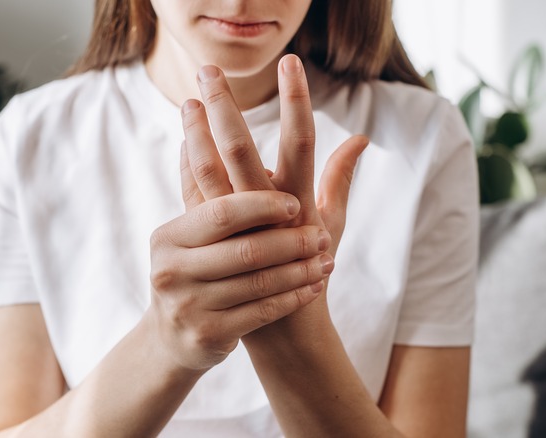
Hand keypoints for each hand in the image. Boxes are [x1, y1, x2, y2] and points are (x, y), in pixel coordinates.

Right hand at [146, 190, 331, 370]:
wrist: (175, 336)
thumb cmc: (195, 269)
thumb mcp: (195, 228)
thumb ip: (204, 173)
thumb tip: (194, 102)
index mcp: (172, 234)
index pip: (222, 212)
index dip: (261, 206)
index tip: (296, 202)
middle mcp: (173, 268)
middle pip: (245, 248)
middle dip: (289, 241)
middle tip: (321, 235)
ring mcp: (188, 305)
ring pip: (259, 282)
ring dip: (299, 270)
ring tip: (326, 260)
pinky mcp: (207, 334)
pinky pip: (262, 312)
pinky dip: (292, 297)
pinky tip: (314, 287)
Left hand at [181, 55, 368, 257]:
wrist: (282, 326)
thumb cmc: (311, 270)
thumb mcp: (333, 222)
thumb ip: (341, 177)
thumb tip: (361, 137)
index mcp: (300, 202)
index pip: (301, 140)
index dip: (297, 101)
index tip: (291, 64)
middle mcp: (267, 212)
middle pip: (240, 149)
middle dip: (223, 107)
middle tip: (209, 69)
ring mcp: (235, 227)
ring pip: (208, 171)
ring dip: (195, 132)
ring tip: (187, 97)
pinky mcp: (212, 242)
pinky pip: (195, 196)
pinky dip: (188, 165)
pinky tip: (184, 139)